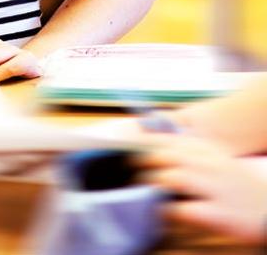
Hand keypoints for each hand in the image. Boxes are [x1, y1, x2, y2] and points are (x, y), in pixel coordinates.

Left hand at [140, 136, 266, 243]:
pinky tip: (162, 211)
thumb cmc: (233, 184)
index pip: (161, 139)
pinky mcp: (218, 214)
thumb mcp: (210, 158)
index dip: (137, 145)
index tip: (121, 151)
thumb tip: (143, 146)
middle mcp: (207, 164)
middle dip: (140, 166)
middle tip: (131, 175)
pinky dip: (167, 210)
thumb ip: (182, 151)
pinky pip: (182, 210)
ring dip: (150, 186)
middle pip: (160, 157)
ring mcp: (213, 188)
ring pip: (169, 179)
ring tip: (142, 193)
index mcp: (202, 149)